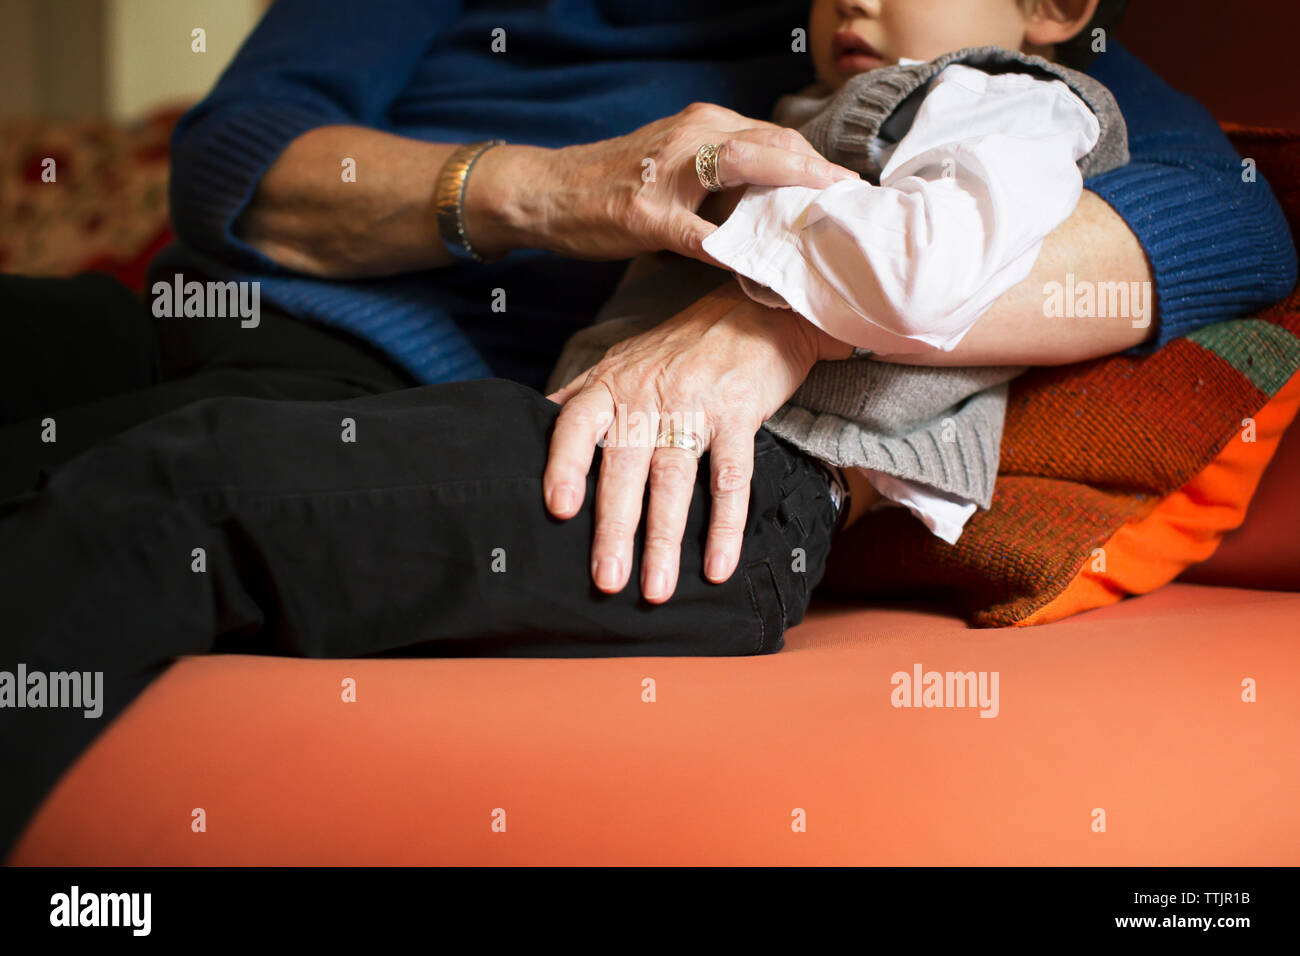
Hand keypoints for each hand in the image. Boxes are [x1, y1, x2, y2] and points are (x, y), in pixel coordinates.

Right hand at [471, 102, 856, 263]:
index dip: (817, 161)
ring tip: (826, 224)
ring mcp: (670, 174)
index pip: (775, 135)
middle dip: (819, 173)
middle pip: (773, 145)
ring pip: (747, 172)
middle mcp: (693, 137)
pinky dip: (736, 253)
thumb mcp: (674, 164)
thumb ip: (721, 177)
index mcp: (703, 124)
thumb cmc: (614, 184)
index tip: (850, 185)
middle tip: (855, 201)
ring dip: (792, 196)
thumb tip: (771, 206)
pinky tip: (762, 271)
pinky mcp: (648, 215)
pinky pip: (703, 235)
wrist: (548, 191)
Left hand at [543, 281, 851, 602]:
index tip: (558, 509)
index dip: (564, 466)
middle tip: (607, 581)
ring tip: (655, 589)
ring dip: (664, 540)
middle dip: (614, 529)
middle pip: (624, 467)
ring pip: (673, 480)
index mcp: (613, 384)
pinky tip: (717, 566)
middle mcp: (647, 395)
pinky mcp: (739, 414)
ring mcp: (694, 405)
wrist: (757, 308)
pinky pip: (731, 479)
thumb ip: (584, 396)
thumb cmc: (683, 346)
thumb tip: (536, 424)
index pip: (576, 425)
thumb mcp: (623, 360)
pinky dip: (724, 526)